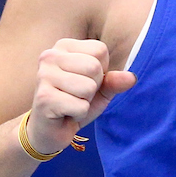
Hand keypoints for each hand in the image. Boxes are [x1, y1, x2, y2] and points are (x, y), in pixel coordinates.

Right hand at [27, 38, 135, 154]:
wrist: (49, 130)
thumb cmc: (75, 102)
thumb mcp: (100, 89)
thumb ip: (115, 81)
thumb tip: (131, 78)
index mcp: (64, 46)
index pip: (100, 50)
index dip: (101, 71)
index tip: (84, 81)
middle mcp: (50, 56)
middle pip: (94, 67)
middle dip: (93, 87)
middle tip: (76, 95)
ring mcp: (43, 76)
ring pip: (88, 87)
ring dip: (85, 101)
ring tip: (70, 103)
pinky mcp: (43, 98)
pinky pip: (80, 106)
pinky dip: (78, 114)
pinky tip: (64, 113)